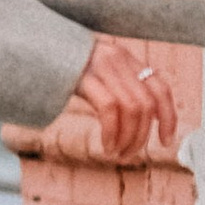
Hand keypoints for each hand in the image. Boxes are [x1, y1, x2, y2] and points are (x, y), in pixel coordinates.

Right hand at [72, 34, 180, 165]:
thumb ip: (119, 86)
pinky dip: (112, 132)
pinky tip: (106, 145)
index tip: (166, 141)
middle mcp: (119, 59)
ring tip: (117, 154)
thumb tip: (142, 119)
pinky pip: (109, 108)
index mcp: (127, 59)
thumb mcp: (97, 71)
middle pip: (146, 104)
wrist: (36, 50)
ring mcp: (102, 66)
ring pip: (131, 109)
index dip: (168, 118)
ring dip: (128, 139)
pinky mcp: (84, 77)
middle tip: (129, 154)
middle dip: (142, 136)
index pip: (160, 89)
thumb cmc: (64, 69)